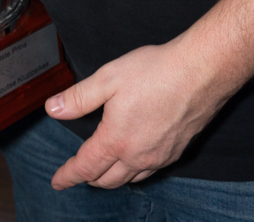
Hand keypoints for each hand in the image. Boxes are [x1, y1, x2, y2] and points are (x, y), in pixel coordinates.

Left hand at [45, 36, 225, 189]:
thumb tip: (53, 109)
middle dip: (89, 178)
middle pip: (106, 180)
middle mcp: (137, 156)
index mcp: (116, 140)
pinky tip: (135, 160)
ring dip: (111, 178)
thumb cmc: (155, 71)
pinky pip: (149, 172)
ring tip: (103, 170)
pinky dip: (134, 172)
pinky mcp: (176, 152)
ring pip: (129, 179)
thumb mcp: (108, 78)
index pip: (86, 166)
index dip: (68, 175)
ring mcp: (159, 157)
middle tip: (78, 173)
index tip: (58, 181)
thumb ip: (78, 98)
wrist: (201, 72)